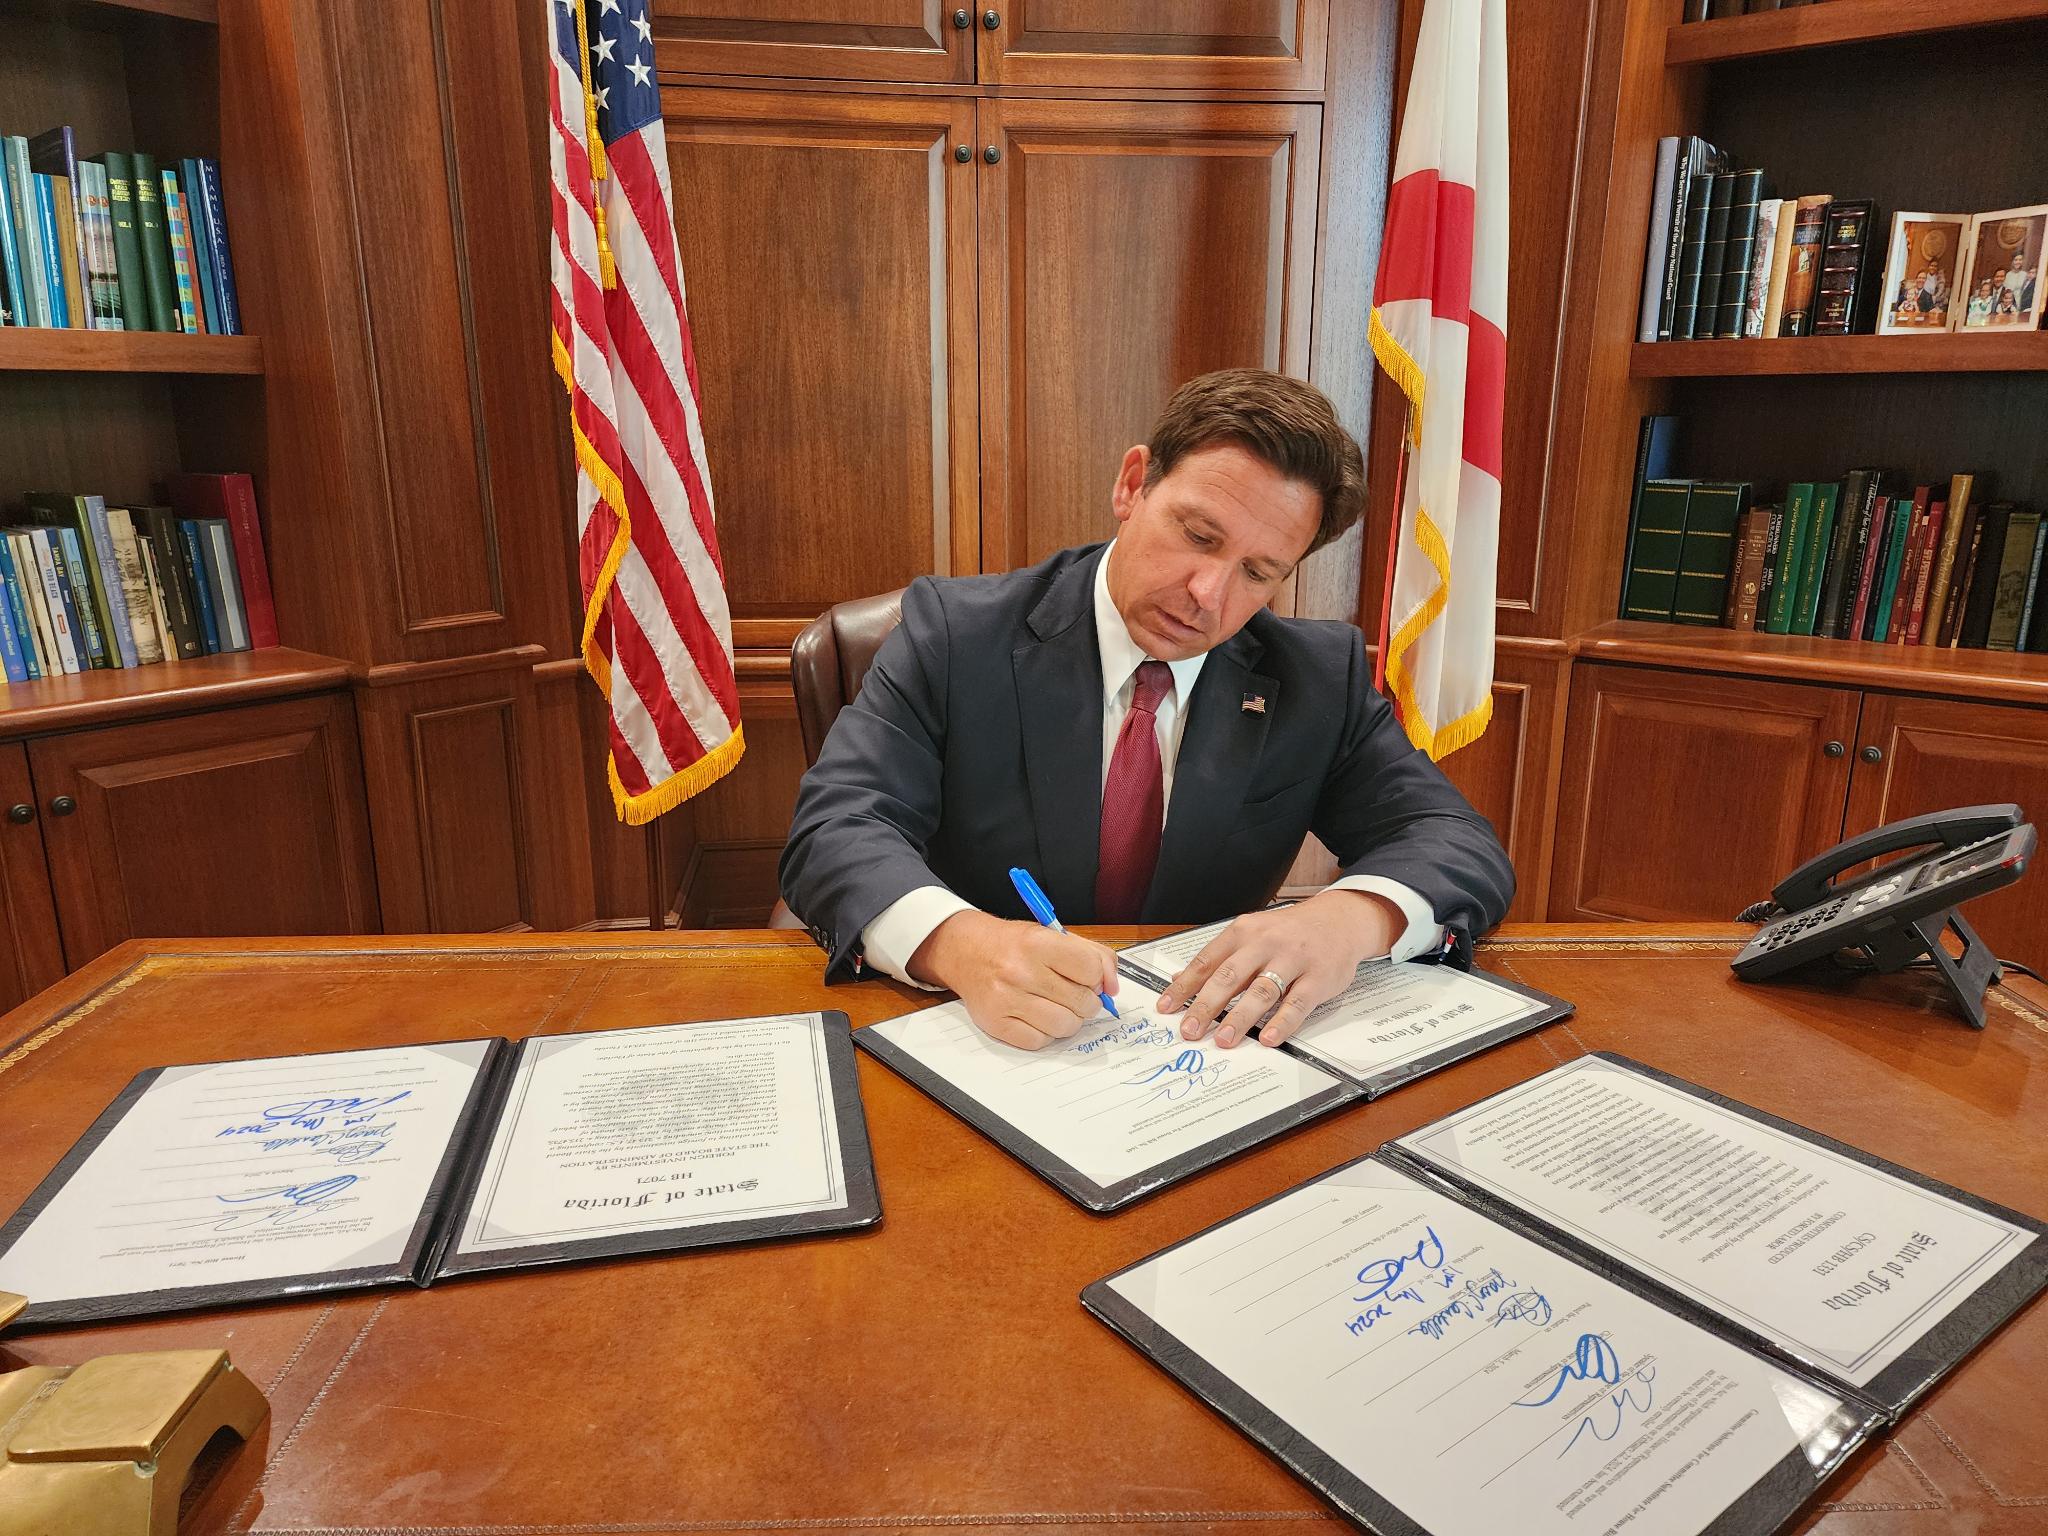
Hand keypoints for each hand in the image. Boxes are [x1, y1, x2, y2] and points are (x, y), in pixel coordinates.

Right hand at [910, 909, 1119, 1050]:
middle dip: (1086, 1002)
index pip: (1091, 970)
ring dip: (1069, 1020)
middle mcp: (1021, 971)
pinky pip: (1039, 1042)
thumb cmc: (1015, 945)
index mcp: (1039, 943)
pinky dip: (1045, 1033)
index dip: (1096, 978)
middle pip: (1082, 1003)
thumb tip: (1113, 987)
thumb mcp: (1054, 935)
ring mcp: (1007, 999)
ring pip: (1064, 1027)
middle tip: (1074, 994)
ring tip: (1058, 1007)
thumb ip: (1093, 955)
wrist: (967, 951)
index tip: (1087, 978)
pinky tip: (1038, 1017)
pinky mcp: (996, 1023)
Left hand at [1156, 890, 1400, 1048]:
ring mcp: (1293, 960)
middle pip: (1230, 977)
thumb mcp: (1252, 934)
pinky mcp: (1318, 978)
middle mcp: (1266, 943)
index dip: (1184, 986)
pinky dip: (1281, 1022)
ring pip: (1262, 991)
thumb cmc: (1289, 932)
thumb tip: (1181, 979)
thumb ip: (1220, 957)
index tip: (1167, 1008)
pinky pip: (1297, 1003)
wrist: (1338, 920)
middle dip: (1206, 1006)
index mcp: (1244, 932)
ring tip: (1223, 1039)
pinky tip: (1268, 1038)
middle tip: (1190, 1030)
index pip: (1207, 961)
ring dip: (1240, 1017)